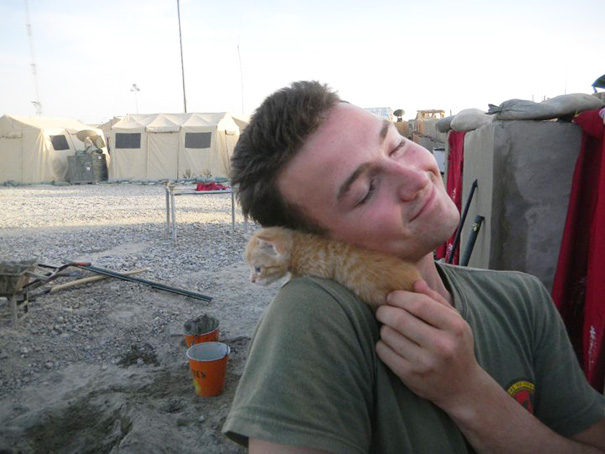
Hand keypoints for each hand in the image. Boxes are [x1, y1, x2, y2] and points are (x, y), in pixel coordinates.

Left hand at [375, 280, 484, 410]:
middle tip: (382, 309)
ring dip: (383, 327)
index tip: (392, 296)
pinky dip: (381, 343)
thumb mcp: (456, 322)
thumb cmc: (457, 347)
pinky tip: (390, 343)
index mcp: (454, 328)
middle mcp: (441, 346)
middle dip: (385, 310)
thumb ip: (436, 300)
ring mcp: (424, 363)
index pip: (419, 304)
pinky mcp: (410, 376)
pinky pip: (383, 351)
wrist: (462, 388)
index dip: (399, 296)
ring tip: (389, 327)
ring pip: (388, 334)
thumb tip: (415, 282)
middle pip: (399, 318)